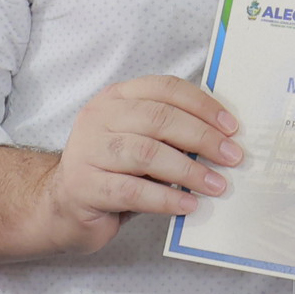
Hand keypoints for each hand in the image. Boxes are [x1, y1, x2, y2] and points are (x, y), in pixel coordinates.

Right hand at [43, 75, 241, 253]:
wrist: (63, 205)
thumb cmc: (114, 171)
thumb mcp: (142, 140)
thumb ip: (172, 132)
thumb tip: (224, 139)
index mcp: (117, 97)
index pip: (165, 88)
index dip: (203, 105)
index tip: (231, 127)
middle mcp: (99, 118)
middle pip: (159, 119)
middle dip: (202, 138)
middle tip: (231, 158)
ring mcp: (88, 151)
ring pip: (147, 153)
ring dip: (189, 171)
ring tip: (216, 185)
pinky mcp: (84, 186)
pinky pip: (133, 191)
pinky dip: (166, 199)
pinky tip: (188, 205)